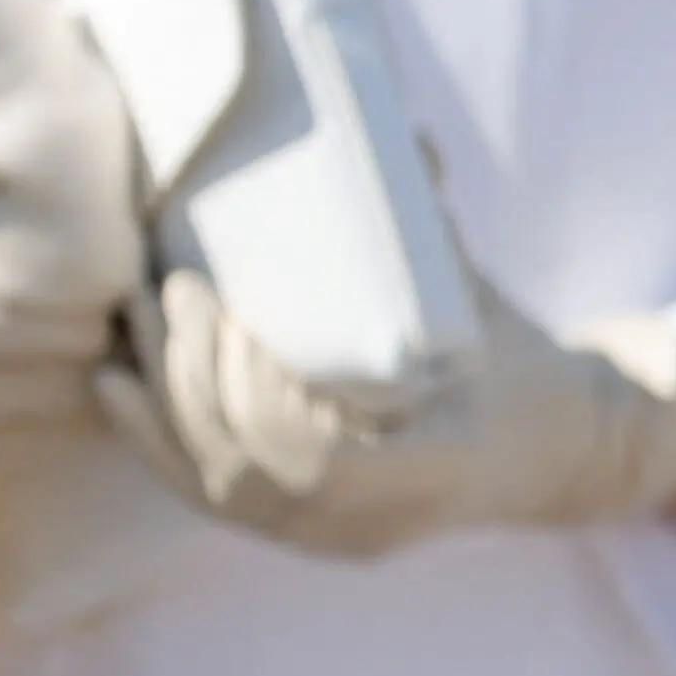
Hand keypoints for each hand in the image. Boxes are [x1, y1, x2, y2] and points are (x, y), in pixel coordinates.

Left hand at [123, 256, 675, 557]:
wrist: (557, 450)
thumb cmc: (522, 365)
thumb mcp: (482, 297)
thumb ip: (433, 228)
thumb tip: (402, 138)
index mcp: (436, 471)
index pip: (312, 463)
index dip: (249, 397)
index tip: (227, 310)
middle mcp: (373, 523)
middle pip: (246, 471)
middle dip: (189, 378)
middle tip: (174, 288)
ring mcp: (334, 537)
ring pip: (217, 488)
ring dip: (162, 403)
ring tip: (136, 319)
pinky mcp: (300, 528)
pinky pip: (214, 496)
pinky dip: (157, 441)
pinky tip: (118, 386)